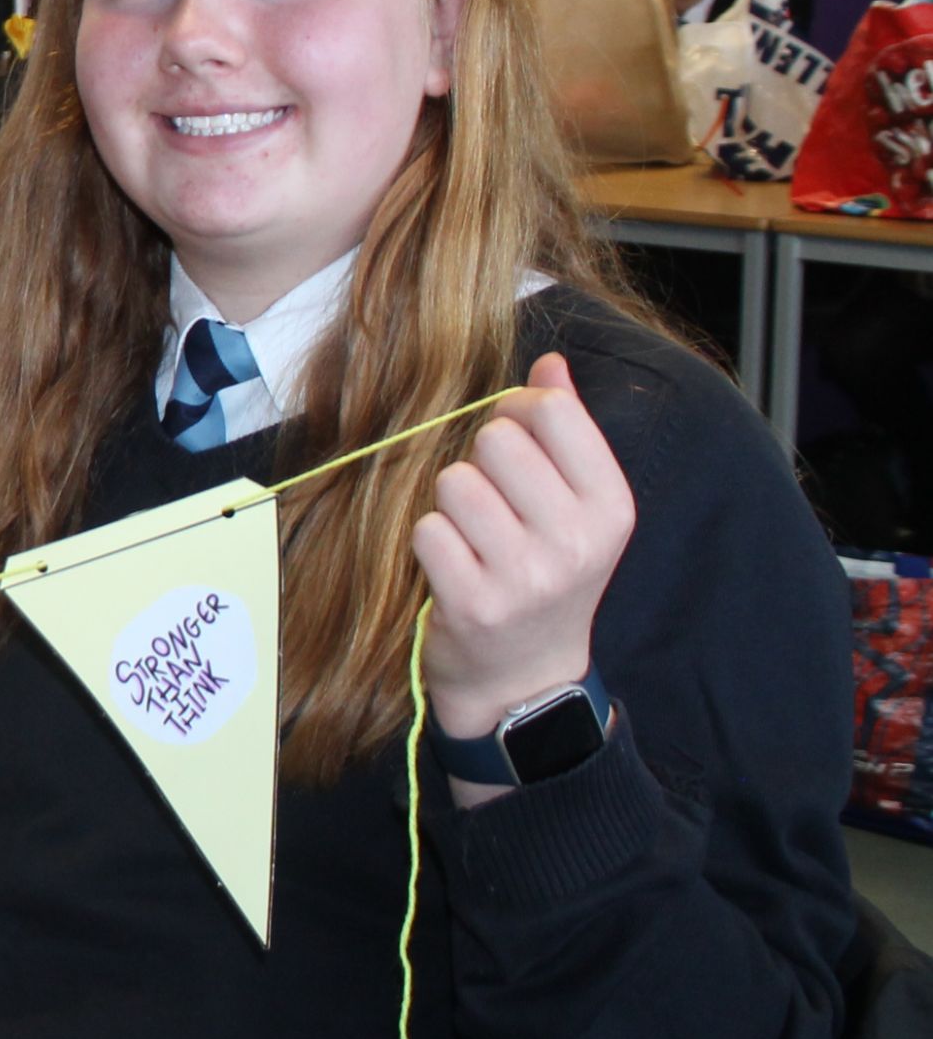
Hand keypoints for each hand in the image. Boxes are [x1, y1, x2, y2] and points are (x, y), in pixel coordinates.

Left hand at [411, 353, 634, 790]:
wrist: (523, 677)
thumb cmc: (545, 574)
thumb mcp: (577, 508)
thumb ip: (568, 430)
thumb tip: (551, 361)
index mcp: (612, 507)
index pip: (552, 410)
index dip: (517, 412)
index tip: (513, 444)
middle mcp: (577, 541)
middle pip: (496, 439)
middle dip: (480, 461)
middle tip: (491, 504)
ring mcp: (526, 575)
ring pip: (455, 482)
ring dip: (451, 504)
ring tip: (473, 539)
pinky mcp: (473, 603)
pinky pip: (427, 529)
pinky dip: (428, 542)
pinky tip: (452, 568)